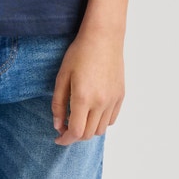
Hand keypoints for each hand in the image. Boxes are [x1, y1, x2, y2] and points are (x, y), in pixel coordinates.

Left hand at [51, 25, 124, 143]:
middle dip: (75, 136)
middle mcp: (101, 102)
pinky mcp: (120, 96)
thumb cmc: (79, 53)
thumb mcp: (62, 77)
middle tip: (65, 128)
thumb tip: (58, 126)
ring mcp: (113, 100)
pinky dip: (101, 122)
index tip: (58, 138)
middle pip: (88, 134)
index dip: (65, 140)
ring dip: (88, 130)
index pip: (76, 132)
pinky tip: (92, 112)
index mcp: (83, 98)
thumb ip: (58, 104)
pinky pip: (111, 119)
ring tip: (79, 119)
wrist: (103, 38)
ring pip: (101, 129)